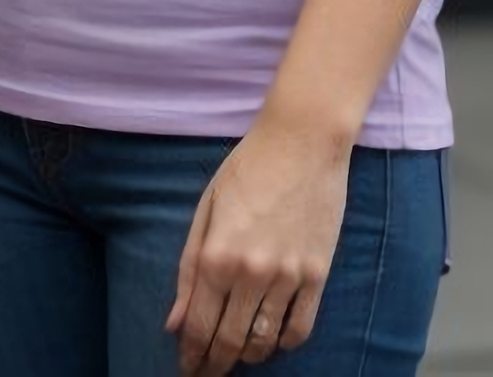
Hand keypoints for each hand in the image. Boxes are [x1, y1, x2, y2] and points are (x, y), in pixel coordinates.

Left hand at [164, 110, 351, 373]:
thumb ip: (189, 268)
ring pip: (263, 341)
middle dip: (214, 365)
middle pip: (229, 341)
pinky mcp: (317, 274)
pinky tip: (271, 340)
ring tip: (236, 357)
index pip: (199, 326)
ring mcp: (288, 276)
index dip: (191, 356)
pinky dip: (283, 344)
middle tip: (207, 373)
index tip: (187, 368)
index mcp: (217, 255)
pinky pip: (300, 329)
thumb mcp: (206, 208)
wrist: (303, 140)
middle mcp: (251, 273)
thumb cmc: (247, 167)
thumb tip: (175, 323)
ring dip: (246, 357)